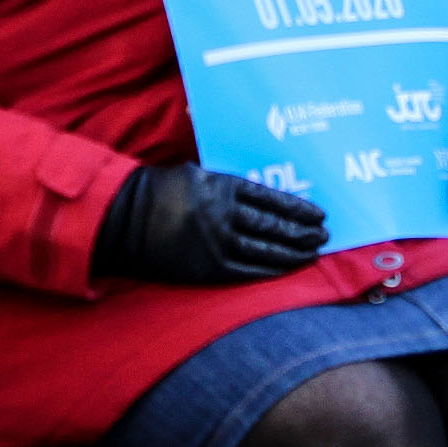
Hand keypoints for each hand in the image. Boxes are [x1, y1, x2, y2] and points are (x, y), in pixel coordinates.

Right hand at [93, 163, 328, 284]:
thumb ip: (224, 184)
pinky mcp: (208, 269)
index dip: (298, 208)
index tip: (319, 213)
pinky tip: (286, 270)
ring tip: (313, 253)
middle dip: (303, 232)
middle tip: (324, 235)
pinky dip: (270, 271)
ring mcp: (217, 244)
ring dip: (293, 253)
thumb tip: (253, 194)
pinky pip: (248, 272)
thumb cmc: (158, 191)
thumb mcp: (193, 174)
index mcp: (222, 187)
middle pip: (274, 226)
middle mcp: (225, 216)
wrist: (123, 219)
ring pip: (266, 251)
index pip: (271, 199)